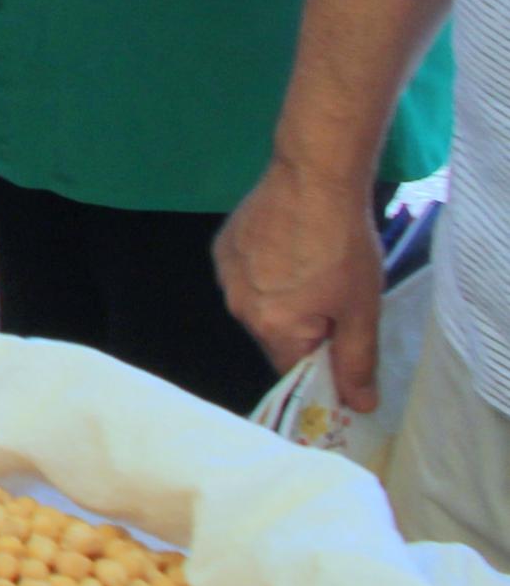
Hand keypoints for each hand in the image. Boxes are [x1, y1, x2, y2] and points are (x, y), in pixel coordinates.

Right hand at [215, 160, 391, 409]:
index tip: (346, 348)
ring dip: (285, 301)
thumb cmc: (343, 245)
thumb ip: (356, 362)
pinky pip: (247, 278)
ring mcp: (226, 274)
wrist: (314, 178)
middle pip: (276, 338)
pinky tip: (290, 250)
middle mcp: (238, 305)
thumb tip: (358, 407)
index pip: (294, 372)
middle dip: (306, 330)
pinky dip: (268, 275)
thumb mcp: (362, 309)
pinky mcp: (223, 247)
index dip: (324, 367)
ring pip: (261, 307)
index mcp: (271, 326)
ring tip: (314, 269)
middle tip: (338, 301)